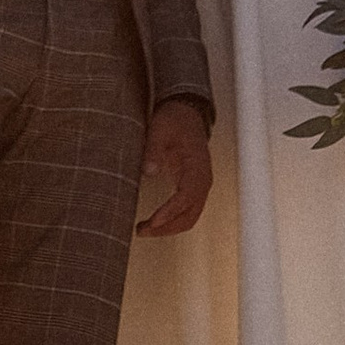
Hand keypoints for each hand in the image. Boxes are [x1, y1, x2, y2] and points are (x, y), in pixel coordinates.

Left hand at [135, 99, 211, 237]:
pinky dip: (171, 221)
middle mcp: (202, 180)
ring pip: (189, 218)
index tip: (154, 221)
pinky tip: (153, 222)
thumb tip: (148, 171)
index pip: (187, 195)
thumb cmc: (174, 121)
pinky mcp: (192, 188)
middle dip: (167, 227)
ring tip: (143, 230)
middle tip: (142, 230)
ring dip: (168, 228)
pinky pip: (186, 212)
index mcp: (198, 166)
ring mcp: (199, 186)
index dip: (171, 211)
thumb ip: (153, 149)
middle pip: (189, 214)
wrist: (186, 114)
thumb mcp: (160, 129)